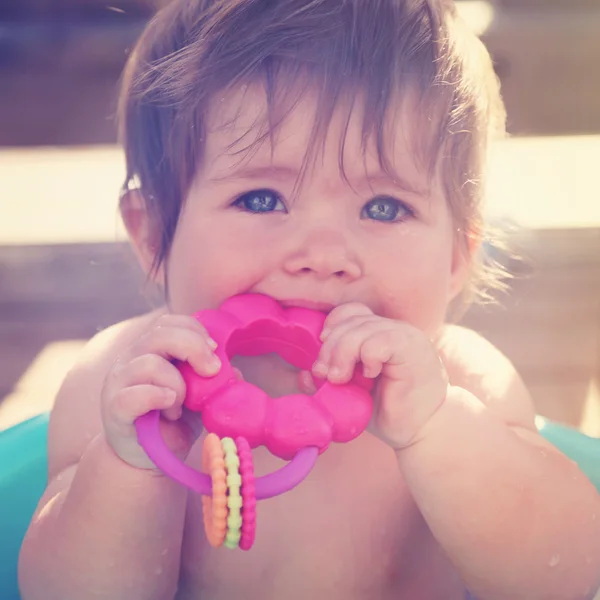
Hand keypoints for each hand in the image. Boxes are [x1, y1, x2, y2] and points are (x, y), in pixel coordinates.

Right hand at [101, 313, 220, 469]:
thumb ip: (214, 380)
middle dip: (193, 348)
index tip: (215, 349)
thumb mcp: (199, 396)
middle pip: (160, 334)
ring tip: (182, 404)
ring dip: (177, 384)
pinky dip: (158, 397)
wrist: (145, 458)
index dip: (194, 329)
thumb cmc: (172, 421)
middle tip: (211, 371)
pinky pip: (133, 395)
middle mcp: (130, 359)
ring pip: (150, 364)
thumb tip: (235, 371)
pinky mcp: (114, 408)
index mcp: (149, 349)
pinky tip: (171, 407)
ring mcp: (118, 382)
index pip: (168, 322)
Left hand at [312, 303, 447, 449]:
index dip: (332, 328)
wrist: (423, 431)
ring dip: (342, 354)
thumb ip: (329, 381)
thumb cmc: (390, 412)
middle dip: (329, 348)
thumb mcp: (351, 394)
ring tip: (341, 379)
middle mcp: (393, 329)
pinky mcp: (412, 348)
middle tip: (325, 375)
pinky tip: (371, 375)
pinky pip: (379, 342)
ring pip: (361, 329)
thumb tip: (303, 375)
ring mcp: (405, 335)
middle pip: (350, 320)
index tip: (325, 358)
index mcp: (379, 334)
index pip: (350, 312)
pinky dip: (367, 357)